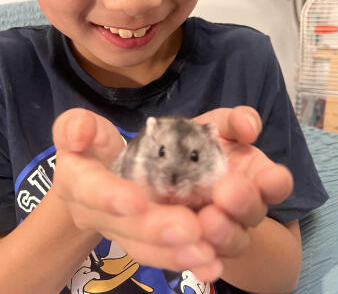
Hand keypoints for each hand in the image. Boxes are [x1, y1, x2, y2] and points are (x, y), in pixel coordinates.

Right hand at [52, 108, 220, 280]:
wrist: (97, 172)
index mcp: (76, 181)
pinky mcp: (140, 243)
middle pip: (123, 226)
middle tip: (190, 228)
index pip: (89, 189)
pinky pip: (160, 256)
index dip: (110, 196)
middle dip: (155, 229)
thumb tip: (79, 133)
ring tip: (206, 253)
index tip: (137, 200)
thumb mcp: (83, 127)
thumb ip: (76, 124)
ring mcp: (117, 232)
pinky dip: (185, 260)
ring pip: (143, 249)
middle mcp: (93, 214)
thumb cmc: (93, 143)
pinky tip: (211, 264)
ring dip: (174, 254)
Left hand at [194, 107, 293, 260]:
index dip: (276, 183)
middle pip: (254, 213)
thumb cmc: (200, 142)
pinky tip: (196, 258)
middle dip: (244, 205)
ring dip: (223, 234)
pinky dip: (202, 261)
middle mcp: (244, 206)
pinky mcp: (196, 246)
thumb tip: (250, 128)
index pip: (277, 183)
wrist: (168, 167)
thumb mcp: (218, 125)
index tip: (269, 177)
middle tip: (226, 193)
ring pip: (232, 241)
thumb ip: (235, 121)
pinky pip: (202, 259)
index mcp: (256, 175)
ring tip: (206, 221)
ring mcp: (222, 229)